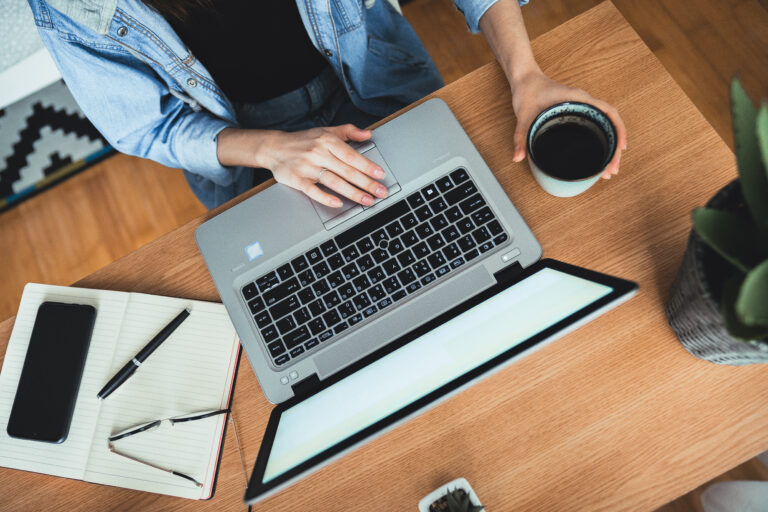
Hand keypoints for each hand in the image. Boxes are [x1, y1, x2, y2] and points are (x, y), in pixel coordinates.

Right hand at [260, 124, 388, 206]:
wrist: (274, 147)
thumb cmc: (303, 141)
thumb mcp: (326, 131)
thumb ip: (348, 131)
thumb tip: (368, 134)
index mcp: (326, 141)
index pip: (351, 155)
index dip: (367, 166)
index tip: (380, 174)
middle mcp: (318, 153)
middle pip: (347, 171)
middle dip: (366, 183)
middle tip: (380, 192)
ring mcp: (307, 167)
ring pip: (334, 182)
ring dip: (352, 193)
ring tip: (367, 200)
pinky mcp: (297, 179)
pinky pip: (313, 191)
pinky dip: (326, 198)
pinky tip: (338, 203)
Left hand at [510, 71, 627, 178]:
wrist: (525, 81)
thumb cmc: (527, 92)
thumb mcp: (523, 115)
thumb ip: (520, 136)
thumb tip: (517, 158)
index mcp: (578, 99)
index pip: (608, 112)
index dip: (619, 129)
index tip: (621, 148)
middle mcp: (584, 102)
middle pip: (610, 124)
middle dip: (614, 148)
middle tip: (611, 171)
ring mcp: (582, 108)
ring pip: (604, 126)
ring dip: (609, 146)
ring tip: (607, 170)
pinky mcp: (576, 113)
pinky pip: (594, 126)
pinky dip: (600, 140)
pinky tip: (598, 156)